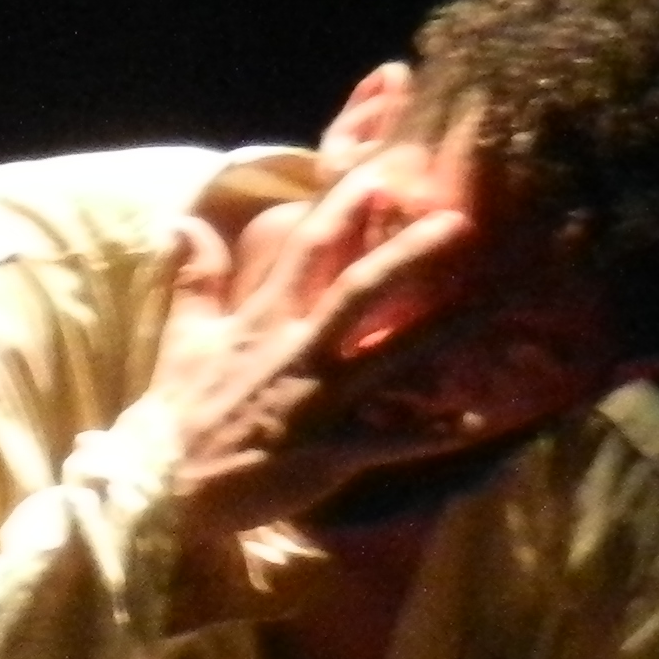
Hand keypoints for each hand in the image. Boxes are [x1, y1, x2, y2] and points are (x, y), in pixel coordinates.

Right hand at [143, 173, 487, 543]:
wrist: (165, 486)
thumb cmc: (180, 411)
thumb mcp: (185, 336)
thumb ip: (195, 277)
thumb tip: (183, 222)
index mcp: (264, 319)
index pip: (309, 249)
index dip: (346, 206)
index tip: (385, 172)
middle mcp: (296, 351)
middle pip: (360, 290)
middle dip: (409, 254)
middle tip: (460, 222)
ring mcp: (316, 401)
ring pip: (390, 357)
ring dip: (444, 332)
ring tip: (494, 306)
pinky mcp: (327, 452)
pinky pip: (389, 440)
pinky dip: (430, 432)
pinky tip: (476, 421)